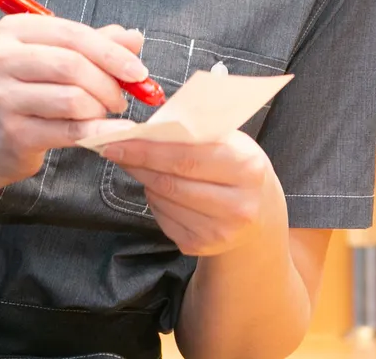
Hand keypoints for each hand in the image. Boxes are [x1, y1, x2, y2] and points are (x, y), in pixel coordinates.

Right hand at [0, 16, 146, 183]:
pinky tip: (114, 132)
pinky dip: (98, 131)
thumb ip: (98, 45)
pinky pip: (69, 130)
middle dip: (108, 82)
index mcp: (13, 30)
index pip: (73, 34)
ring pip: (72, 98)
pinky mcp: (11, 132)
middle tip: (122, 98)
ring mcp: (2, 96)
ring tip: (104, 112)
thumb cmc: (34, 90)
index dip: (112, 53)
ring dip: (100, 107)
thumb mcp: (62, 58)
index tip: (139, 71)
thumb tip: (134, 38)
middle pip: (72, 65)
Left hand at [101, 131, 285, 256]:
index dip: (149, 150)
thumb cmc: (238, 167)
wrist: (259, 211)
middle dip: (139, 164)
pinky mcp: (201, 246)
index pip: (187, 157)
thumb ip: (198, 134)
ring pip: (164, 200)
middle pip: (171, 182)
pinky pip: (163, 219)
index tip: (120, 140)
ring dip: (145, 181)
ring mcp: (219, 231)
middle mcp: (237, 205)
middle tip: (116, 151)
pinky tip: (160, 189)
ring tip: (140, 166)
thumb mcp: (232, 142)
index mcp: (247, 168)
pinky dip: (155, 200)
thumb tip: (148, 128)